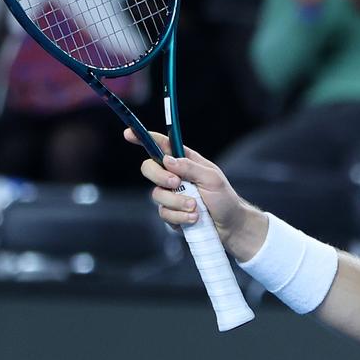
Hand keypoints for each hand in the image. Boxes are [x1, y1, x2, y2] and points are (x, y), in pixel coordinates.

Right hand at [128, 129, 267, 260]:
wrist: (230, 226)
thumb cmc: (225, 199)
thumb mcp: (212, 179)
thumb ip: (190, 167)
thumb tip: (167, 159)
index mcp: (186, 161)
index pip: (162, 146)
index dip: (144, 138)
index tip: (129, 133)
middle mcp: (175, 176)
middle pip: (149, 168)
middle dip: (160, 176)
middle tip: (176, 183)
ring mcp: (170, 195)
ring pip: (156, 194)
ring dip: (177, 202)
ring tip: (196, 207)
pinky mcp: (170, 213)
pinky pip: (164, 213)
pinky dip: (180, 216)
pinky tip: (194, 218)